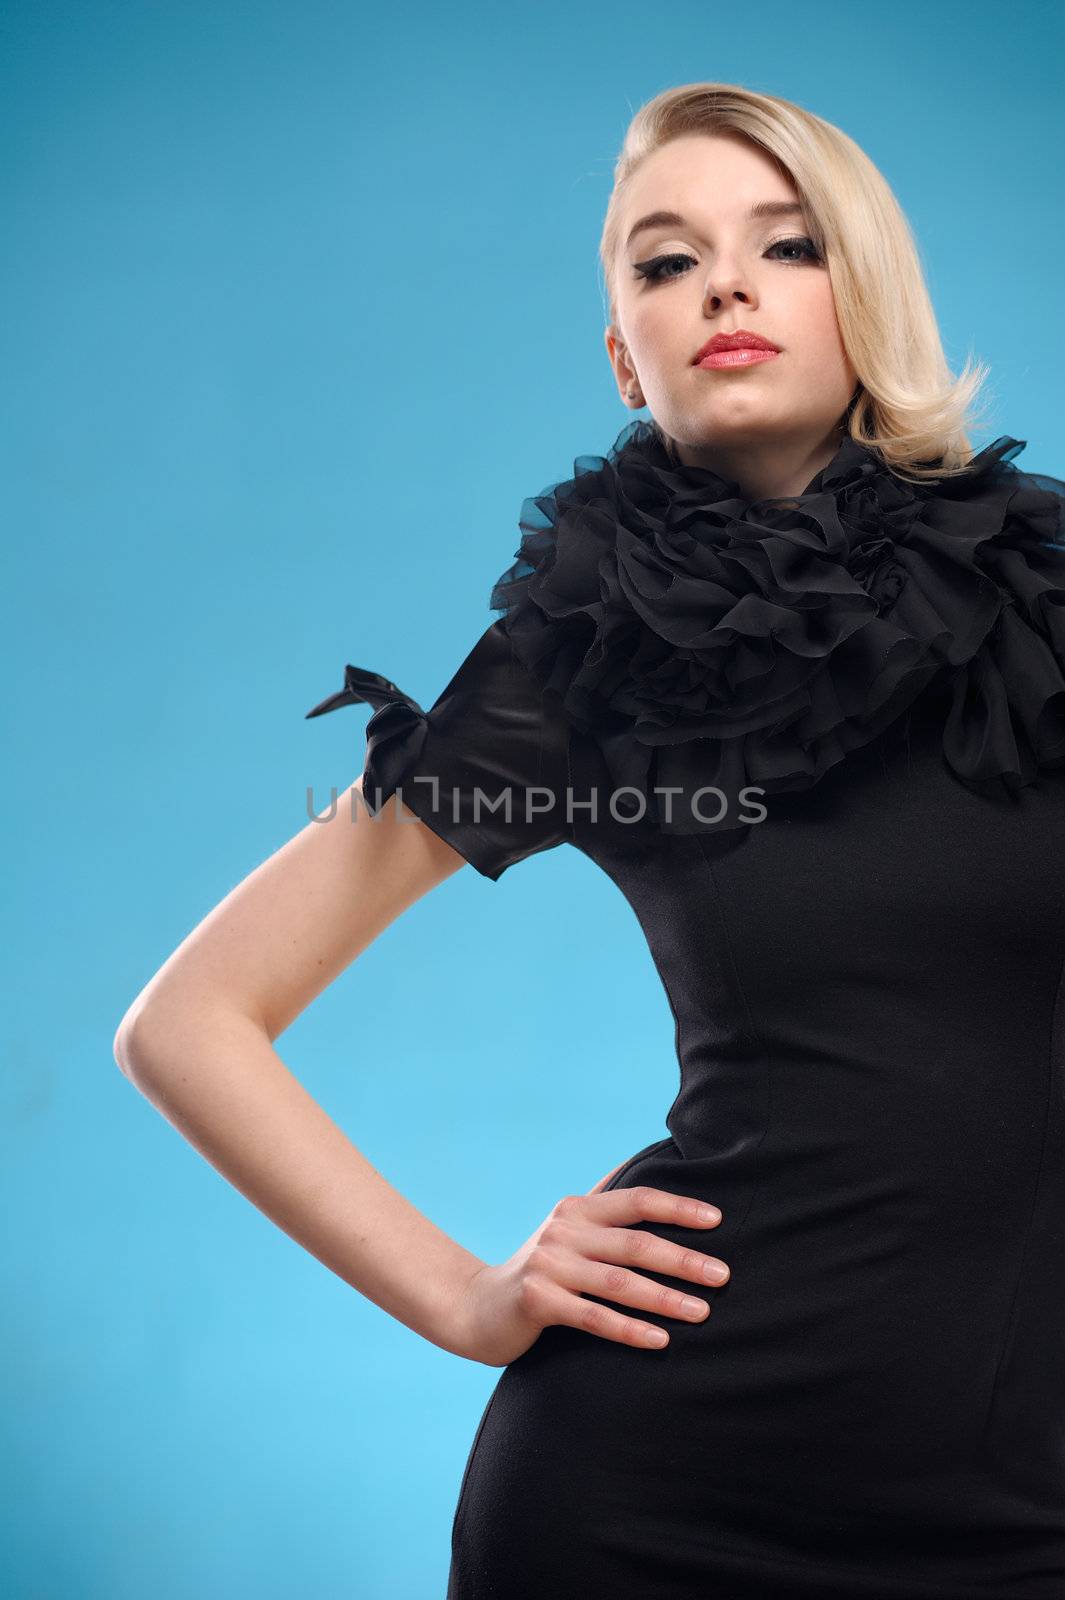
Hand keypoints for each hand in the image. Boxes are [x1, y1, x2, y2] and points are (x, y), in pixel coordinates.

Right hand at [452, 1164, 729, 1366]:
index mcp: (578, 1210)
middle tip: (724, 1276)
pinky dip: (629, 1329)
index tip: (718, 1220)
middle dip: (683, 1260)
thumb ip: (601, 1198)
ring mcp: (549, 1266)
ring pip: (619, 1283)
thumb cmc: (540, 1267)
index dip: (678, 1208)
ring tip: (702, 1312)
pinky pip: (594, 1317)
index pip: (636, 1200)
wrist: (478, 1306)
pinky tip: (660, 1340)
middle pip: (635, 1244)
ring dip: (665, 1298)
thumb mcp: (567, 1227)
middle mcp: (564, 1231)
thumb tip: (638, 1162)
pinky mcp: (538, 1301)